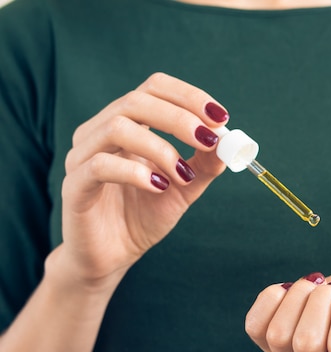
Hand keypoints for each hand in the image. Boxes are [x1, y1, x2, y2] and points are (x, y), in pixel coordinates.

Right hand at [50, 72, 228, 292]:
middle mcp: (100, 131)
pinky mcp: (74, 185)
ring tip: (183, 174)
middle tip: (208, 140)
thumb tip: (228, 141)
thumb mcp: (185, 187)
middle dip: (179, 118)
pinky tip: (159, 187)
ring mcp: (82, 156)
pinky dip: (136, 173)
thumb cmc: (143, 215)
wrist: (114, 256)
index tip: (220, 117)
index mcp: (128, 124)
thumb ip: (205, 164)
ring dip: (161, 148)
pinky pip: (100, 165)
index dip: (188, 96)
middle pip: (136, 101)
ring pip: (118, 127)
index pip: (154, 88)